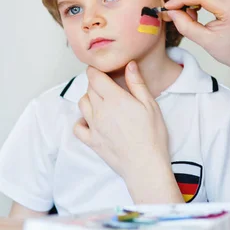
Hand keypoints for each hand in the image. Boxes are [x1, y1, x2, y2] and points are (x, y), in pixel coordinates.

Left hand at [73, 63, 177, 200]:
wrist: (145, 165)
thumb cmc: (152, 136)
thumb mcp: (150, 105)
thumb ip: (137, 83)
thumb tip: (129, 64)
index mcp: (114, 99)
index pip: (94, 76)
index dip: (96, 69)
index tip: (103, 70)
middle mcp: (100, 110)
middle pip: (89, 88)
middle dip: (96, 83)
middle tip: (110, 86)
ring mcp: (94, 126)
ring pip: (82, 104)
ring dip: (89, 99)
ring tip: (103, 102)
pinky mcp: (92, 141)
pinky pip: (77, 127)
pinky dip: (81, 121)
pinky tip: (92, 121)